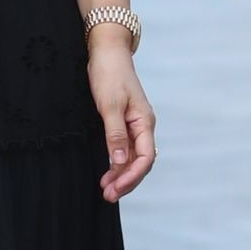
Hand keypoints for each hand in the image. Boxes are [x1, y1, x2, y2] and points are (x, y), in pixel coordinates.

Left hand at [88, 37, 155, 200]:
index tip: (114, 189)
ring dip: (121, 175)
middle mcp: (143, 127)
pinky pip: (125, 149)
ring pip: (133, 158)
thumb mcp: (110, 105)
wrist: (107, 53)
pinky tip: (107, 173)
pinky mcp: (124, 123)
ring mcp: (134, 126)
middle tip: (107, 196)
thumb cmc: (109, 75)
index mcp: (145, 122)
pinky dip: (116, 163)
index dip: (131, 177)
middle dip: (126, 181)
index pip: (145, 158)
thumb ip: (115, 135)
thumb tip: (119, 162)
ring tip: (105, 189)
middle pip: (140, 162)